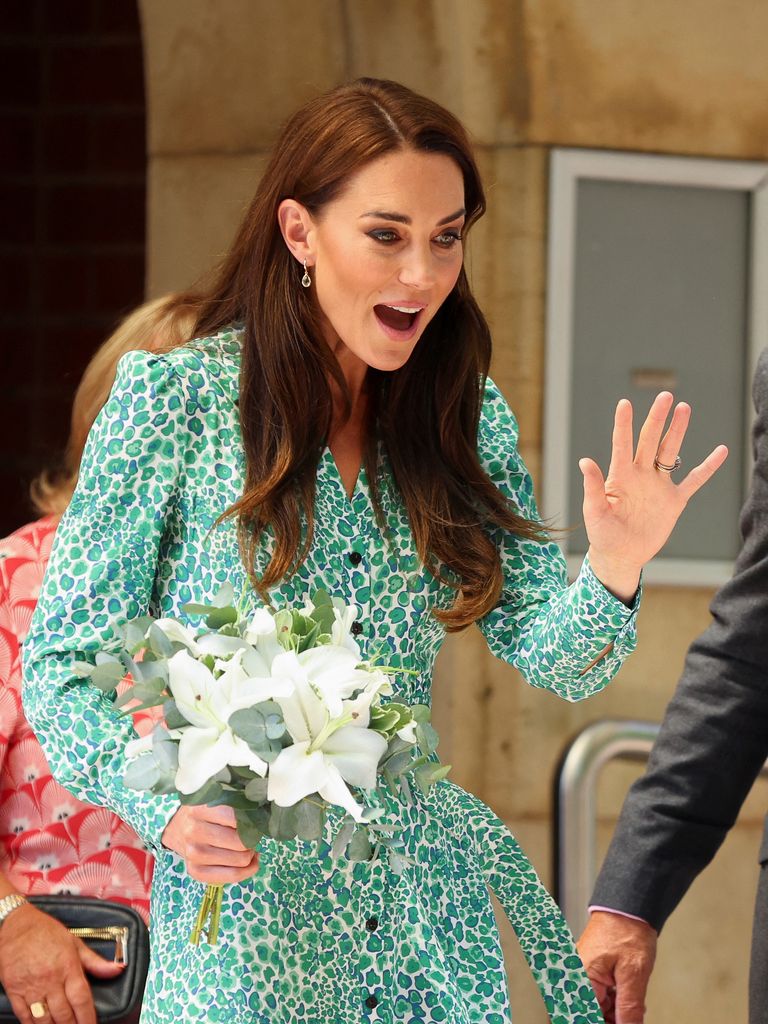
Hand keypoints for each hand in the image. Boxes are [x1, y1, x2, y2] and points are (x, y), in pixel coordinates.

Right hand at [0, 902, 122, 1023]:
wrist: (15, 925)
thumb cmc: (46, 931)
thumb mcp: (75, 941)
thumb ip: (95, 961)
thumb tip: (118, 969)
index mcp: (68, 966)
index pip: (81, 999)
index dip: (88, 1017)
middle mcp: (50, 979)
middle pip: (64, 1014)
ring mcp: (31, 986)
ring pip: (44, 1019)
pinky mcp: (14, 991)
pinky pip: (24, 1016)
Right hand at [161, 804, 259, 883]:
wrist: (178, 827)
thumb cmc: (205, 812)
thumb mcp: (217, 798)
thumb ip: (236, 802)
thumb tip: (263, 815)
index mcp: (200, 808)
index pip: (236, 819)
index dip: (252, 820)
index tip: (254, 819)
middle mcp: (194, 831)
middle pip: (240, 842)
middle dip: (252, 839)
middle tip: (252, 834)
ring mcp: (193, 853)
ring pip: (239, 860)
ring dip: (250, 854)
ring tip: (249, 846)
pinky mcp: (195, 871)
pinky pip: (231, 877)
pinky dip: (247, 871)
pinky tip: (250, 862)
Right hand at [577, 911, 657, 1023]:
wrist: (629, 906)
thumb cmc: (627, 930)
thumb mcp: (633, 973)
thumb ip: (629, 1008)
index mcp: (580, 977)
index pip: (584, 1016)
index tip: (621, 1023)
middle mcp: (576, 976)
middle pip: (587, 1013)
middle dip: (611, 1019)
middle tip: (630, 1018)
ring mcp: (582, 973)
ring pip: (594, 1007)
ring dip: (613, 1013)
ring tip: (634, 1007)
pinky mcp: (590, 971)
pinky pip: (597, 996)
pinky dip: (613, 1002)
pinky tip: (628, 998)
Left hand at [580, 392, 727, 601]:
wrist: (621, 555)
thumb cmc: (603, 534)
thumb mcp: (595, 512)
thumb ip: (593, 487)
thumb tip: (585, 461)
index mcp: (620, 476)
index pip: (622, 444)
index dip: (623, 424)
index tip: (624, 404)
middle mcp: (640, 475)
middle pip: (650, 440)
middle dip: (657, 418)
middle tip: (665, 396)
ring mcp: (658, 486)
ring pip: (670, 452)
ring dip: (677, 431)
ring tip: (684, 408)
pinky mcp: (674, 501)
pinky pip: (694, 480)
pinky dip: (707, 467)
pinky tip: (720, 451)